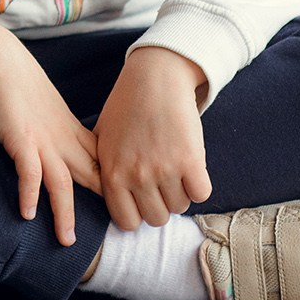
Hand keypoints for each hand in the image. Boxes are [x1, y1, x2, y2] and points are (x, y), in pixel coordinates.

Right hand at [0, 27, 102, 246]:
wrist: (0, 59)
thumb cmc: (21, 83)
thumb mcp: (49, 111)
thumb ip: (59, 132)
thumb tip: (65, 152)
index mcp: (71, 132)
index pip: (102, 164)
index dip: (116, 186)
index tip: (127, 208)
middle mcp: (62, 139)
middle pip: (91, 177)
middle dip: (104, 206)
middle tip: (117, 233)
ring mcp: (42, 140)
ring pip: (61, 183)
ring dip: (65, 213)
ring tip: (66, 241)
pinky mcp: (20, 139)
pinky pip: (28, 171)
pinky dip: (29, 193)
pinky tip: (27, 214)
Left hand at [94, 47, 211, 229]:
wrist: (155, 77)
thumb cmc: (126, 105)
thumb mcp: (101, 137)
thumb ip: (98, 169)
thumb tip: (101, 195)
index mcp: (111, 174)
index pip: (127, 222)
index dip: (138, 213)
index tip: (143, 199)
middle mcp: (136, 176)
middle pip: (156, 219)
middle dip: (161, 204)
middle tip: (162, 182)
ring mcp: (163, 170)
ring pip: (180, 207)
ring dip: (180, 192)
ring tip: (175, 168)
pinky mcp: (190, 160)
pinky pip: (201, 194)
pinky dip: (199, 184)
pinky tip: (192, 167)